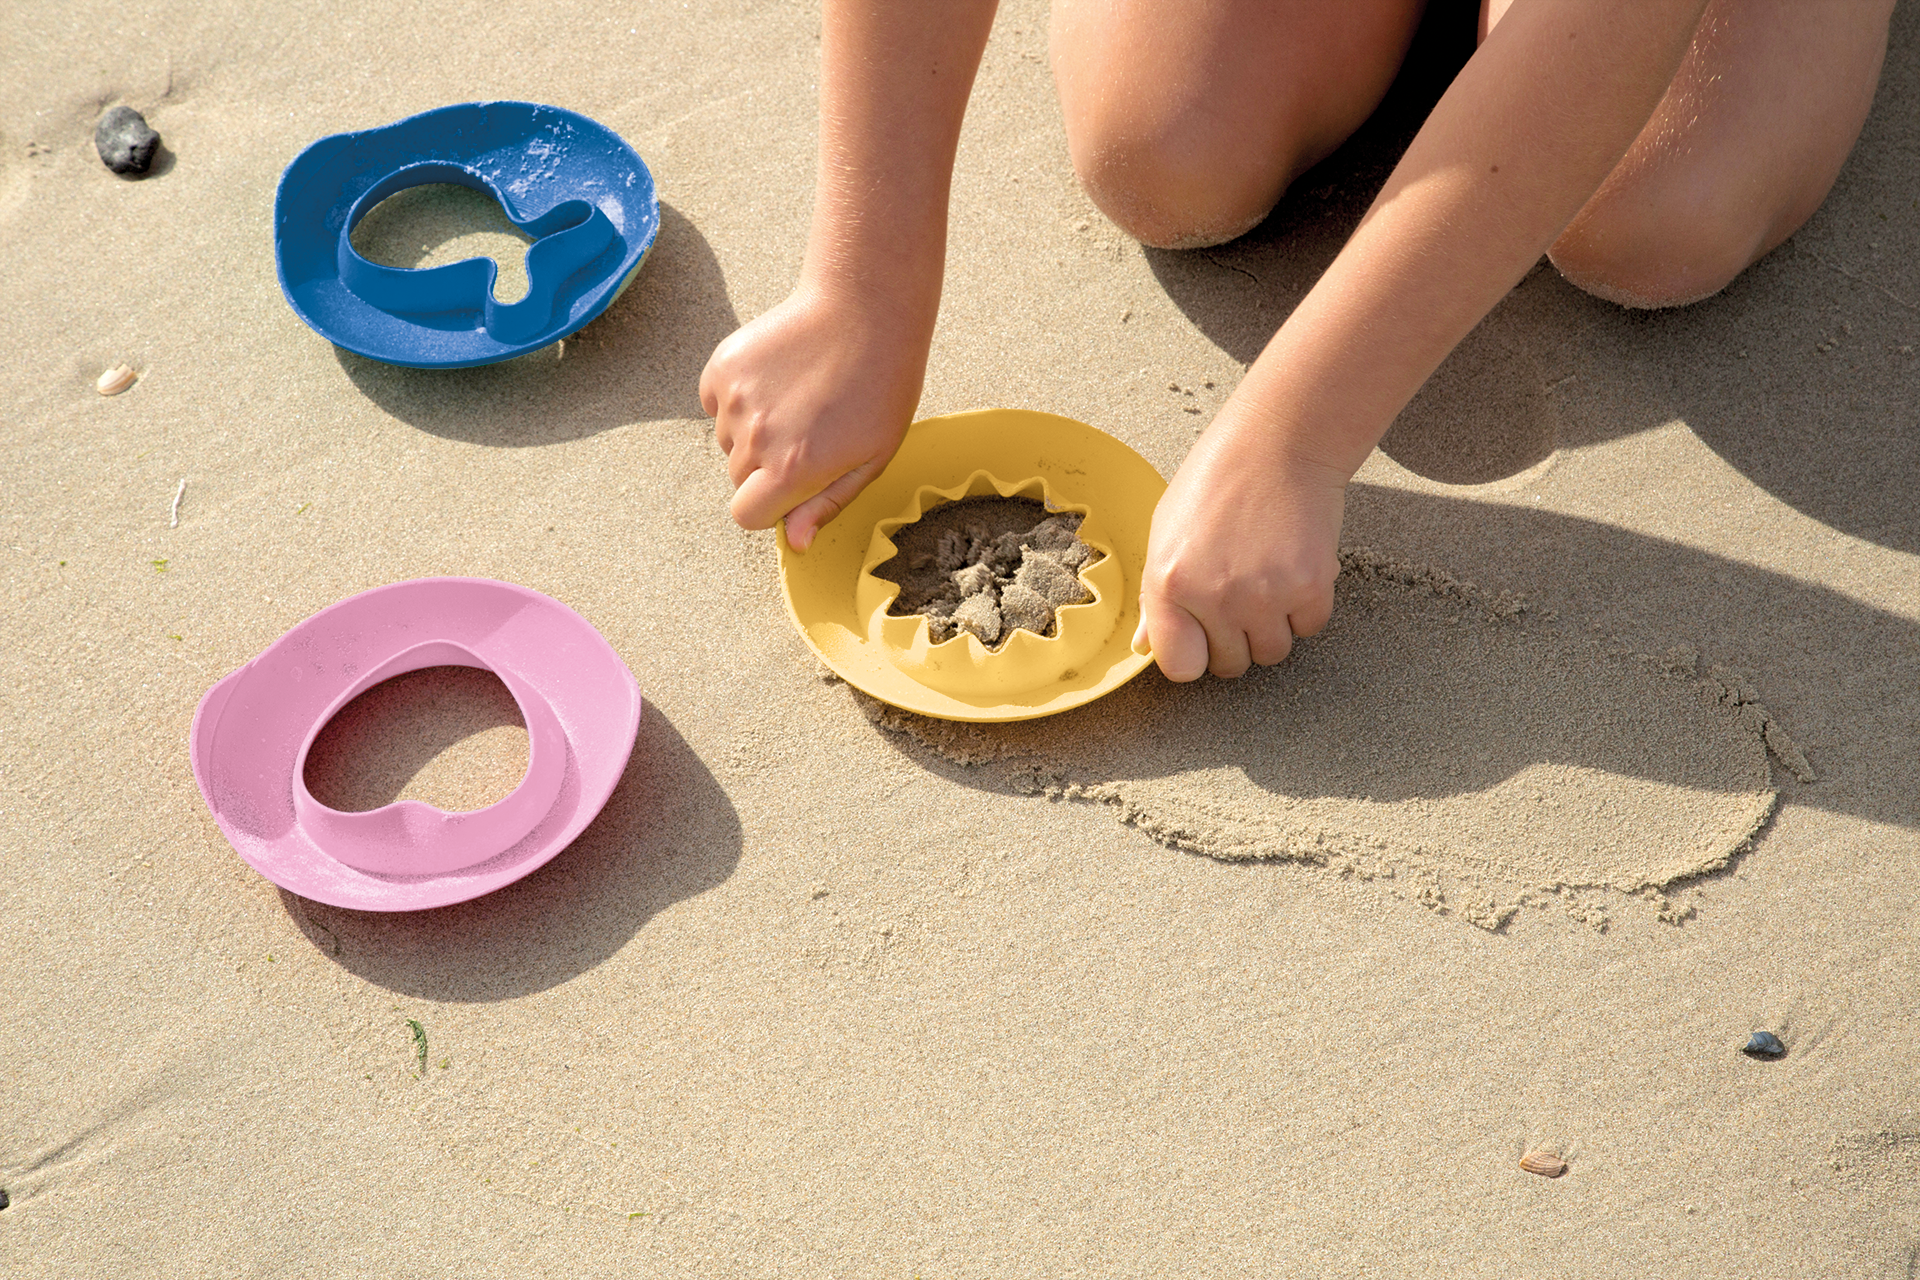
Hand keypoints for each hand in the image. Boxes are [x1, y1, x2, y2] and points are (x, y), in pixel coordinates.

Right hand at [699, 283, 927, 549]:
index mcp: (792, 471)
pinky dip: (736, 397)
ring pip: (727, 439)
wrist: (865, 311)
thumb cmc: (881, 387)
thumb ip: (826, 503)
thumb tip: (795, 541)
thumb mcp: (872, 458)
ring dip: (752, 430)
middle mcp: (755, 439)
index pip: (746, 516)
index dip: (769, 507)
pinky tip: (776, 379)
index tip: (794, 485)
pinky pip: (715, 401)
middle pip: (738, 477)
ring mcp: (735, 400)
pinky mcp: (723, 366)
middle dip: (765, 467)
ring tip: (797, 399)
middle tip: (808, 431)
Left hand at [1132, 414, 1347, 680]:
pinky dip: (1306, 606)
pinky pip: (1310, 626)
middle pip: (1231, 664)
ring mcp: (1265, 594)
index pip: (1180, 668)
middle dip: (1235, 638)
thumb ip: (1155, 596)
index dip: (1193, 655)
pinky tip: (1292, 567)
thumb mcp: (1167, 532)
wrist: (1279, 442)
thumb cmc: (1217, 481)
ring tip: (1265, 577)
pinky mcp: (1311, 585)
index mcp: (1169, 583)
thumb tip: (1144, 645)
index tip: (1201, 638)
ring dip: (1272, 625)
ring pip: (1273, 651)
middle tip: (1238, 593)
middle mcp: (1215, 596)